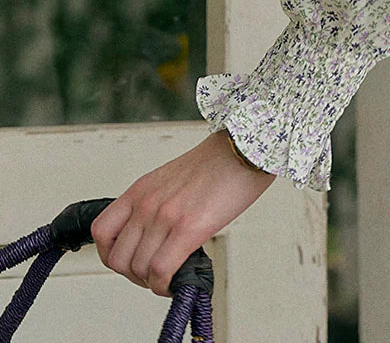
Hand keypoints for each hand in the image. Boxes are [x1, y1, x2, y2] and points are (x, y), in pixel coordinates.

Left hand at [91, 129, 275, 296]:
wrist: (245, 147)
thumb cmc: (218, 162)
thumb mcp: (171, 179)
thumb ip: (155, 205)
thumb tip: (154, 239)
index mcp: (141, 190)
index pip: (101, 232)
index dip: (112, 255)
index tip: (130, 261)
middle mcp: (147, 203)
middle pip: (118, 259)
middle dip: (134, 275)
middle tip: (155, 274)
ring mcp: (165, 215)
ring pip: (139, 269)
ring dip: (152, 282)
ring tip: (170, 276)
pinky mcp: (188, 227)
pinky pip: (161, 271)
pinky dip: (165, 285)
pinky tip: (177, 282)